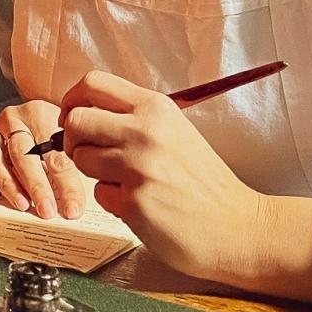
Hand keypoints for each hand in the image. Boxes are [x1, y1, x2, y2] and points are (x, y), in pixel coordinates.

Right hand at [0, 100, 84, 219]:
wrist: (42, 124)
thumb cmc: (60, 140)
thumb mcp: (73, 149)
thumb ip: (75, 172)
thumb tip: (77, 206)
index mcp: (41, 114)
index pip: (55, 151)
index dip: (66, 184)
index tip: (73, 209)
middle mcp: (13, 119)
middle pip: (21, 152)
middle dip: (36, 185)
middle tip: (47, 211)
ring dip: (6, 183)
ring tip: (22, 205)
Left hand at [58, 71, 311, 299]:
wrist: (239, 228)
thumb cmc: (204, 183)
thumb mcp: (174, 131)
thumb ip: (135, 118)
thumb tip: (86, 112)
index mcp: (155, 108)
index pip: (93, 84)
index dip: (73, 100)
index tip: (72, 117)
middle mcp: (144, 131)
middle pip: (76, 120)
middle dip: (74, 139)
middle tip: (90, 154)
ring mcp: (137, 166)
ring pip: (80, 158)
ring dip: (94, 173)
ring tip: (127, 182)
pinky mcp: (133, 202)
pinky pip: (98, 194)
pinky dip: (113, 201)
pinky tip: (141, 204)